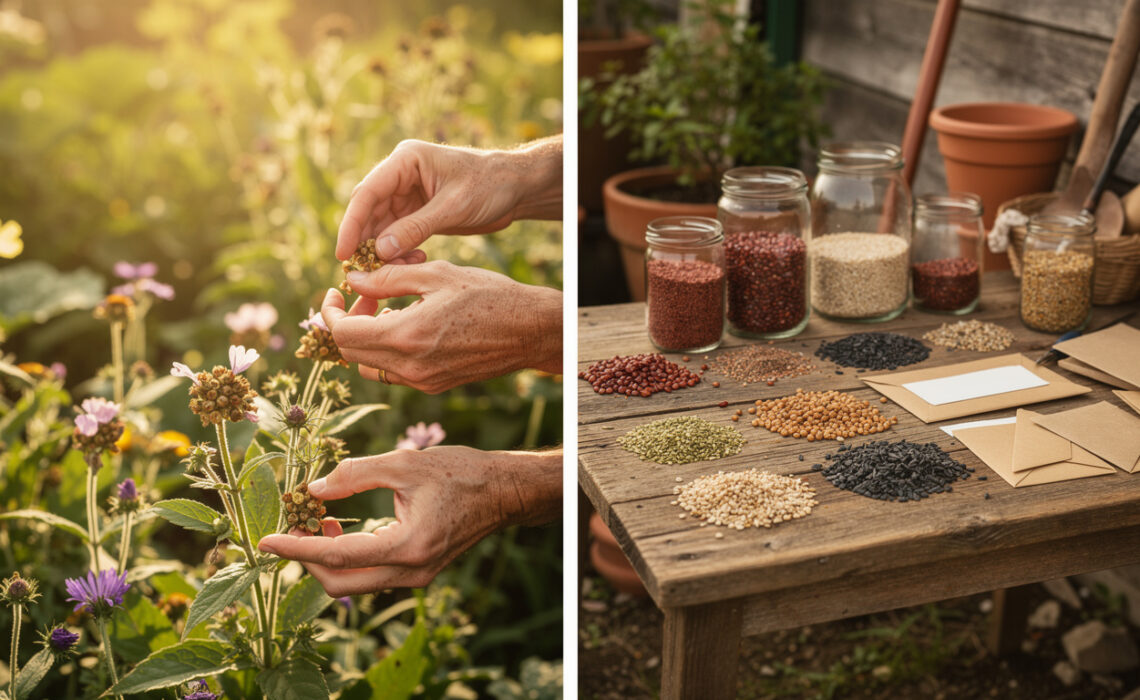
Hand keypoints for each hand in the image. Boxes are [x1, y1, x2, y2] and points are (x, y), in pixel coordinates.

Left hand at [256, 446, 561, 593]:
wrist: (503, 491)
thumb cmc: (460, 472)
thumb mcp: (404, 463)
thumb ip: (355, 474)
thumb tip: (312, 489)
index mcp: (408, 546)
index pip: (337, 555)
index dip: (296, 547)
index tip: (265, 539)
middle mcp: (411, 571)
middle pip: (339, 583)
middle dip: (306, 558)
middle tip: (291, 526)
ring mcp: (415, 577)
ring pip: (353, 583)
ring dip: (326, 558)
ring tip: (316, 520)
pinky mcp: (417, 572)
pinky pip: (370, 575)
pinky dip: (346, 557)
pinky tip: (338, 526)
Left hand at [320, 261, 561, 392]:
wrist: (530, 330)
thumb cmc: (489, 295)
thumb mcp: (436, 274)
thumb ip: (387, 278)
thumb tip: (353, 280)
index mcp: (407, 336)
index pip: (343, 334)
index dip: (330, 312)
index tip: (336, 291)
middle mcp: (410, 367)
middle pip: (351, 353)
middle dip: (347, 322)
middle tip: (364, 295)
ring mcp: (422, 382)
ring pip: (370, 367)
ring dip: (366, 339)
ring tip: (386, 310)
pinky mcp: (434, 386)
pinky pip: (394, 373)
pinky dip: (387, 350)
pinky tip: (408, 324)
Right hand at [338, 137, 561, 261]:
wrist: (515, 188)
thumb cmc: (488, 186)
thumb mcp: (453, 207)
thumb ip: (416, 228)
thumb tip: (380, 250)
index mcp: (405, 160)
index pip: (368, 192)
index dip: (352, 224)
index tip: (344, 253)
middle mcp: (401, 174)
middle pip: (369, 210)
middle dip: (364, 241)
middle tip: (360, 272)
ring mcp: (407, 194)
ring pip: (381, 226)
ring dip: (383, 250)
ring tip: (393, 270)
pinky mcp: (417, 212)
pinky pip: (397, 234)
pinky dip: (399, 250)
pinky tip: (411, 262)